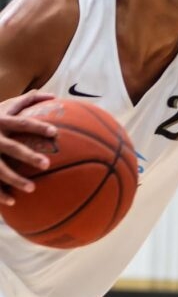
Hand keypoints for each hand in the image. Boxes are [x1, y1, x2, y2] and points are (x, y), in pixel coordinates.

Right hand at [0, 91, 57, 205]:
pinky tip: (13, 202)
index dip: (38, 127)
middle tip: (46, 164)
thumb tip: (48, 94)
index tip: (54, 132)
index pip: (22, 123)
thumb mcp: (2, 107)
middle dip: (29, 155)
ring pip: (0, 168)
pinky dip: (0, 193)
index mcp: (0, 121)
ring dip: (16, 179)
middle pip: (13, 147)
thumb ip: (23, 102)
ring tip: (32, 189)